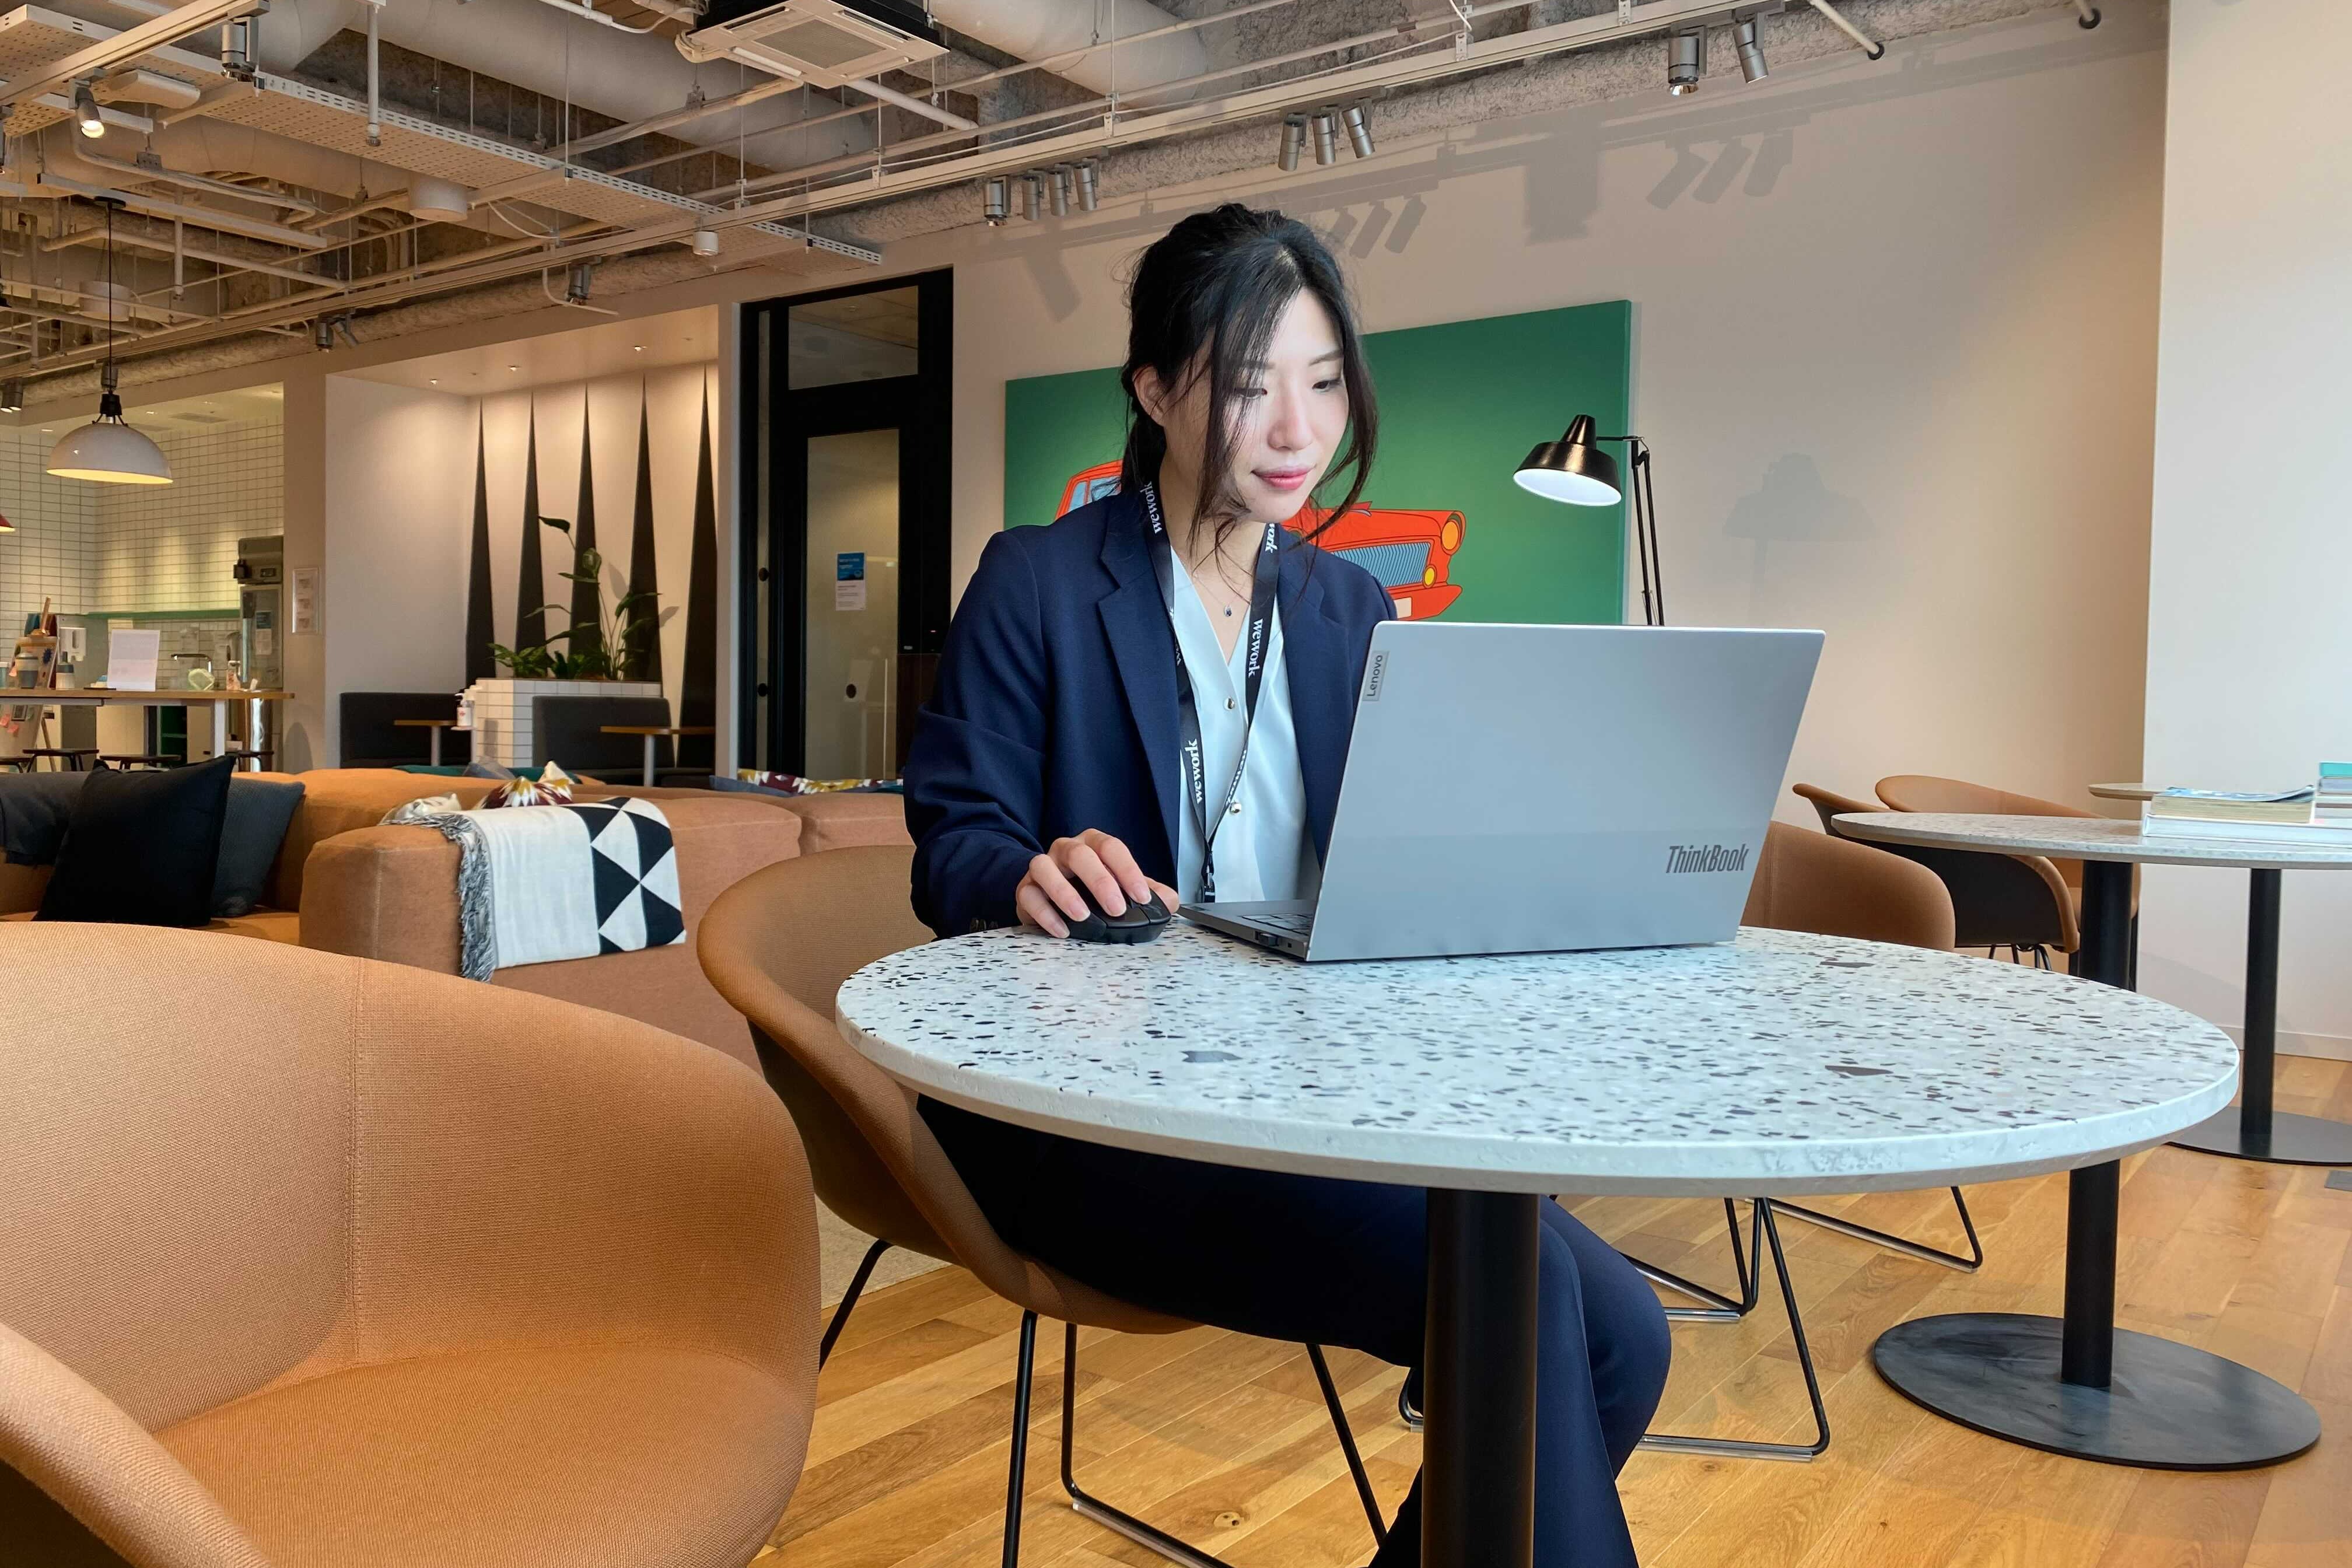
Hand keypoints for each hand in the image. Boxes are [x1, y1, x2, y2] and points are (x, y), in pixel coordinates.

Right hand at [1017, 830, 1177, 937]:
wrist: (1049, 891)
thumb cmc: (1088, 887)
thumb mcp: (1121, 887)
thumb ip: (1148, 892)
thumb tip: (1170, 902)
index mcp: (1093, 845)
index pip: (1111, 847)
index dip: (1127, 870)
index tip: (1141, 897)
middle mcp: (1066, 850)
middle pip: (1080, 854)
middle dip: (1100, 881)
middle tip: (1116, 908)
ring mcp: (1042, 867)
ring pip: (1044, 867)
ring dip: (1064, 893)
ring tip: (1083, 917)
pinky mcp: (1024, 889)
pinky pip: (1028, 895)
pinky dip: (1045, 913)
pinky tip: (1062, 929)